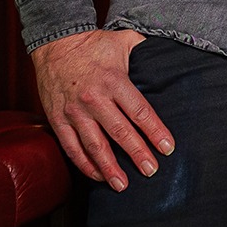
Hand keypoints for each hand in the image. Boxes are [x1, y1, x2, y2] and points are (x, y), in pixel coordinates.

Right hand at [32, 29, 174, 191]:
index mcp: (114, 81)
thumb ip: (147, 50)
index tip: (168, 148)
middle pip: (120, 132)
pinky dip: (84, 164)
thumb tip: (171, 54)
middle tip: (151, 171)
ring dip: (109, 168)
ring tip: (122, 185)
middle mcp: (94, 99)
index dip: (155, 132)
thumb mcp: (125, 41)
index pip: (140, 112)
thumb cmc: (95, 44)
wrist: (54, 43)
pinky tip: (97, 175)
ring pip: (94, 145)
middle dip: (137, 154)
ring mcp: (74, 112)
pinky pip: (71, 147)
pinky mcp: (57, 119)